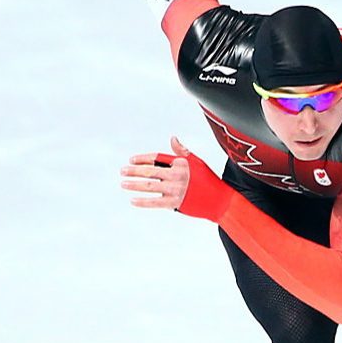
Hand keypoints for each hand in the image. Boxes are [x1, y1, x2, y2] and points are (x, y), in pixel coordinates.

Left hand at [120, 136, 234, 221]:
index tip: (132, 160)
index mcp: (180, 163)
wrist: (219, 200)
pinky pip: (155, 202)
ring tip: (123, 183)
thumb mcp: (196, 162)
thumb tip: (172, 138)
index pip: (156, 158)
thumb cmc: (208, 179)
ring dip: (134, 185)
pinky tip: (133, 200)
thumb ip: (182, 152)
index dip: (143, 159)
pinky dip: (143, 202)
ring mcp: (176, 190)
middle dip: (134, 171)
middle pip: (150, 172)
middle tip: (122, 171)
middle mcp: (177, 175)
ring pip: (149, 186)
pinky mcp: (175, 203)